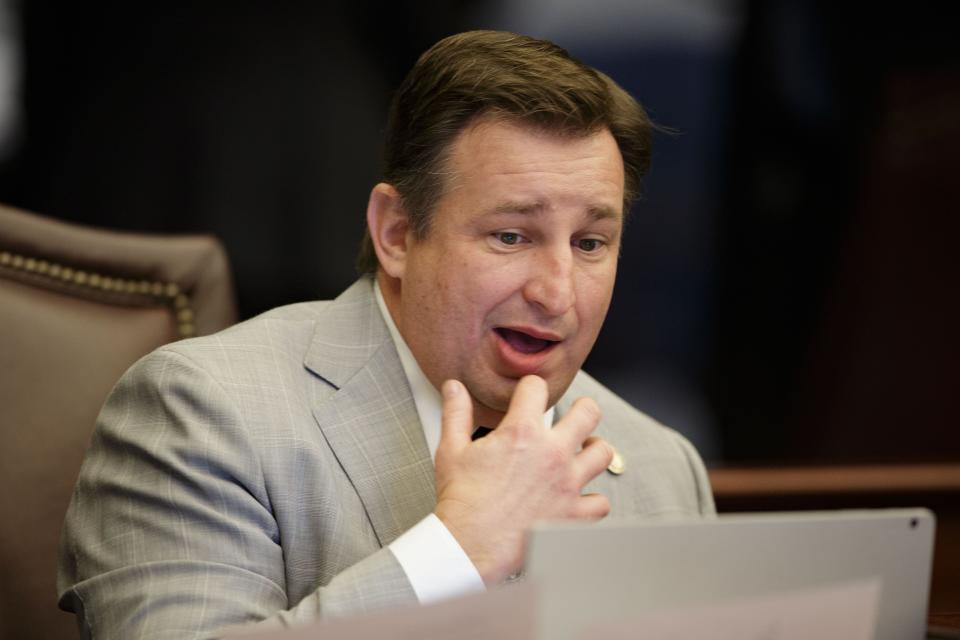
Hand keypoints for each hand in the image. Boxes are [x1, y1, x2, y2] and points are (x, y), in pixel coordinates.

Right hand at [433, 375, 613, 585]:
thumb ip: (456, 413)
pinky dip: (594, 499)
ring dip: (594, 450)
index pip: (537, 388)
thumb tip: (454, 388)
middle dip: (581, 409)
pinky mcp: (573, 513)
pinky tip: (581, 496)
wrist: (471, 545)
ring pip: (603, 453)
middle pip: (588, 413)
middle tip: (574, 415)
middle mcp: (552, 453)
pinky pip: (601, 502)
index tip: (528, 395)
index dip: (530, 388)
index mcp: (522, 432)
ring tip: (584, 450)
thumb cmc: (462, 501)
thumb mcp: (452, 449)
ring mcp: (567, 483)